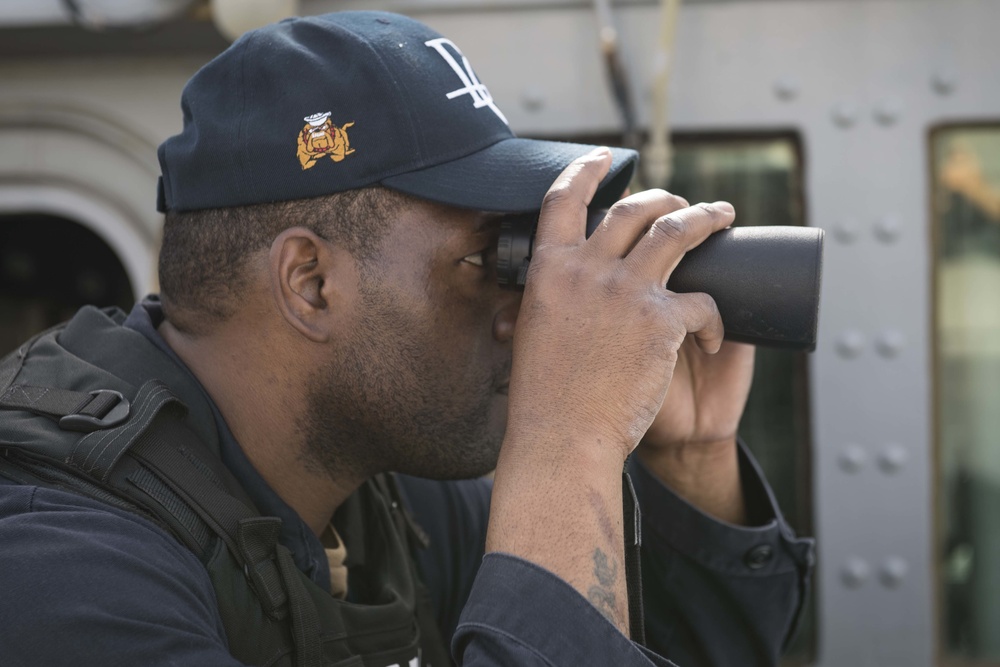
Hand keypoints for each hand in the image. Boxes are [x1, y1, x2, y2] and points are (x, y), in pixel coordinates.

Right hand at [487, 148, 734, 635]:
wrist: (563, 439)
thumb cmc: (543, 399)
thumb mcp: (528, 339)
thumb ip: (533, 313)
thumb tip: (516, 314)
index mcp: (549, 271)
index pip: (564, 199)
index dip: (587, 170)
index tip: (606, 158)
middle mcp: (587, 270)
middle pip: (634, 209)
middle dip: (664, 197)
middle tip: (680, 202)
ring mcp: (626, 292)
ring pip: (677, 232)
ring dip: (706, 218)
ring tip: (724, 214)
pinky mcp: (662, 322)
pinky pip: (704, 303)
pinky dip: (717, 318)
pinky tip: (717, 335)